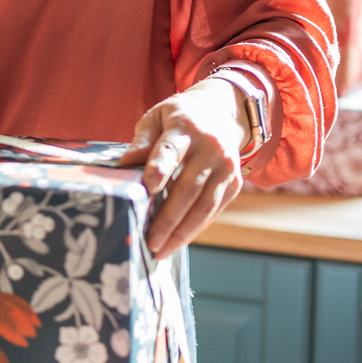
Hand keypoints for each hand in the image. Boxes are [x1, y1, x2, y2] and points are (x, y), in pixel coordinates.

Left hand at [117, 79, 249, 255]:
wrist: (223, 112)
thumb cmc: (179, 118)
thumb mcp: (156, 117)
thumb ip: (142, 140)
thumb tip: (126, 163)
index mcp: (185, 127)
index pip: (171, 150)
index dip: (160, 168)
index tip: (147, 187)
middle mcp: (210, 148)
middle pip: (188, 187)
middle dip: (168, 218)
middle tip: (149, 241)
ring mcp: (226, 167)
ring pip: (205, 205)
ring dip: (183, 232)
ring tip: (161, 250)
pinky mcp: (235, 183)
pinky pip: (214, 210)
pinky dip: (195, 228)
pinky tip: (177, 241)